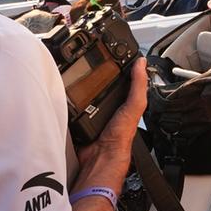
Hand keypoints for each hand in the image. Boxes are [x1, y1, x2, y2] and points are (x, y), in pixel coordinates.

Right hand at [75, 57, 147, 188]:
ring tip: (77, 75)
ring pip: (88, 95)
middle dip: (96, 76)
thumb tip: (142, 63)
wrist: (100, 156)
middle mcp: (111, 107)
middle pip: (103, 86)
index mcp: (125, 103)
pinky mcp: (80, 119)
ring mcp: (94, 113)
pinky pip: (75, 107)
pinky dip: (71, 101)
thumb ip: (138, 85)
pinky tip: (69, 94)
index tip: (113, 54)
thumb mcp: (134, 105)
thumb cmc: (120, 136)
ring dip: (82, 89)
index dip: (119, 68)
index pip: (124, 80)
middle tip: (89, 63)